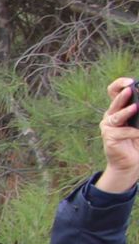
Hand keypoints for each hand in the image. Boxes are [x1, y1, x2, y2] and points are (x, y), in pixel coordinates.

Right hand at [103, 76, 138, 195]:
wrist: (131, 162)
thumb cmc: (137, 140)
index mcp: (119, 108)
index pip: (114, 91)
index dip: (119, 84)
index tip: (130, 82)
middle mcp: (111, 115)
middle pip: (115, 101)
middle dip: (123, 94)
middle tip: (131, 89)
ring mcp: (108, 127)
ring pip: (116, 116)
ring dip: (126, 112)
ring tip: (136, 107)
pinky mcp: (109, 138)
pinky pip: (122, 132)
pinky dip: (133, 132)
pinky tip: (138, 134)